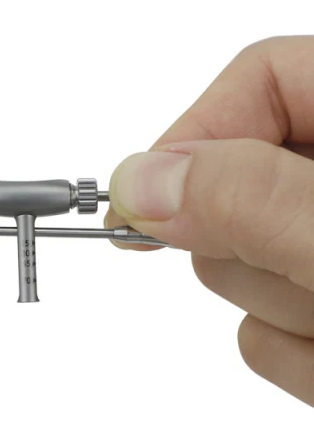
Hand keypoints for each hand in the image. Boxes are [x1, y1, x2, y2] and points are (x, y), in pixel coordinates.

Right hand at [107, 36, 313, 407]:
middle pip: (237, 186)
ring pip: (243, 271)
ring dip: (282, 317)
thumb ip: (253, 201)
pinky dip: (298, 359)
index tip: (146, 202)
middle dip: (249, 251)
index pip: (263, 77)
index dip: (199, 131)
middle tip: (311, 284)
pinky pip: (267, 336)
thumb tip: (140, 181)